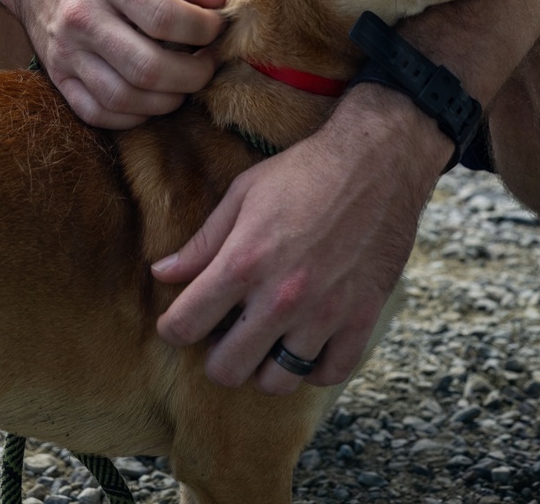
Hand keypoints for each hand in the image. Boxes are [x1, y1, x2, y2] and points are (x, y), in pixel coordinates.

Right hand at [0, 0, 226, 126]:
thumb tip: (220, 1)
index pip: (165, 17)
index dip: (204, 29)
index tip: (216, 27)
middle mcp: (82, 17)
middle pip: (148, 67)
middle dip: (193, 74)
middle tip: (207, 62)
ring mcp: (66, 52)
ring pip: (124, 98)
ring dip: (168, 100)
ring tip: (184, 80)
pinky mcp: (57, 77)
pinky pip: (98, 114)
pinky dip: (134, 116)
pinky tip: (152, 96)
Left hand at [151, 88, 449, 393]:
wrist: (378, 159)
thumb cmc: (306, 170)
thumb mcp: (244, 193)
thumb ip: (203, 241)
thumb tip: (161, 273)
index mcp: (245, 261)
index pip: (183, 326)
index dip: (173, 326)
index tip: (181, 319)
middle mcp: (282, 297)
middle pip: (226, 369)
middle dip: (217, 353)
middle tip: (226, 330)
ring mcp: (325, 313)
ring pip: (277, 381)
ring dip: (265, 363)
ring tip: (267, 336)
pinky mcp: (361, 317)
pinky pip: (328, 373)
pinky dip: (313, 366)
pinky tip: (307, 341)